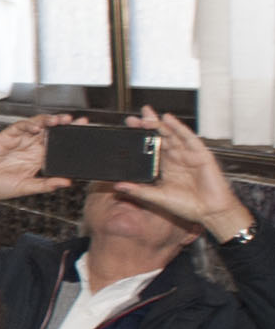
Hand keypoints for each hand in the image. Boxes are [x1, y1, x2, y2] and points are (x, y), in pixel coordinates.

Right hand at [0, 114, 76, 203]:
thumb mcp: (26, 188)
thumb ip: (46, 185)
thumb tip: (67, 182)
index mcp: (38, 159)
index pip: (59, 145)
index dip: (70, 138)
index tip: (85, 134)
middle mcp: (31, 147)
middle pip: (52, 132)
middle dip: (65, 125)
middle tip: (79, 121)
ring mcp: (20, 140)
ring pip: (38, 125)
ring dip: (49, 121)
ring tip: (60, 120)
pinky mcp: (7, 135)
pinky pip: (20, 126)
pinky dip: (29, 124)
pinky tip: (36, 127)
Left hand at [116, 107, 251, 239]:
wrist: (211, 212)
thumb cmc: (188, 206)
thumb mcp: (158, 197)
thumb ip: (138, 191)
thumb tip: (118, 185)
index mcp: (166, 166)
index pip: (150, 148)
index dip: (139, 139)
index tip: (126, 132)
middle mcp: (176, 158)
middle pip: (159, 137)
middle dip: (146, 127)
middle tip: (132, 119)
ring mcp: (189, 155)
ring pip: (172, 135)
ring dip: (159, 124)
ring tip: (146, 116)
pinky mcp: (201, 154)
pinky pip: (189, 138)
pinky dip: (178, 127)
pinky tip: (168, 119)